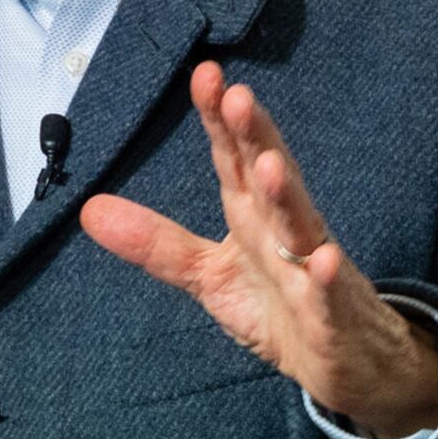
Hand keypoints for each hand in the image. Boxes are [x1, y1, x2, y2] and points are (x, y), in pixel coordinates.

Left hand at [77, 62, 437, 436]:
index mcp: (252, 217)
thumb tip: (89, 209)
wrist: (348, 363)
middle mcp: (285, 232)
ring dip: (286, 196)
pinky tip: (327, 260)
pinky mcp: (334, 316)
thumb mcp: (207, 275)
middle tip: (238, 97)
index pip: (233, 160)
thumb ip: (155, 243)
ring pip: (302, 227)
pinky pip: (331, 296)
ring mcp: (314, 271)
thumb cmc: (280, 309)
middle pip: (270, 177)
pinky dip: (329, 278)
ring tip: (268, 166)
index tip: (205, 75)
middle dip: (255, 137)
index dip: (219, 120)